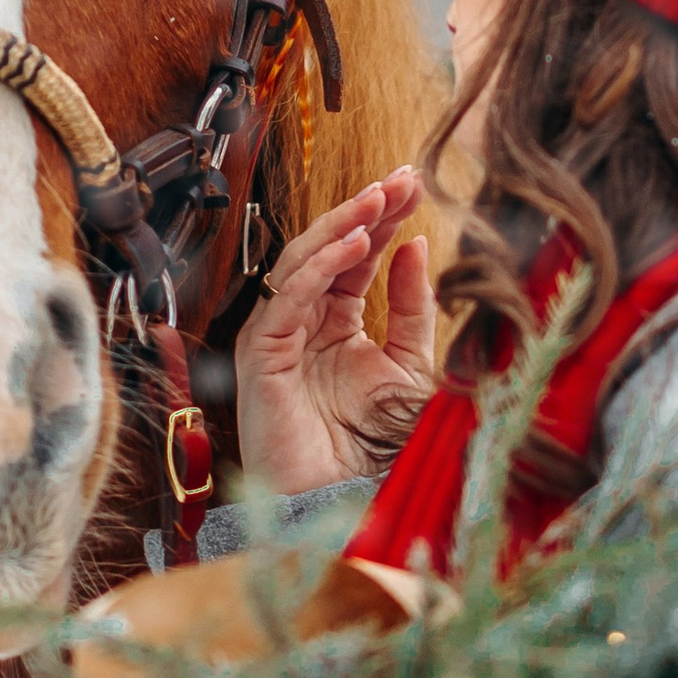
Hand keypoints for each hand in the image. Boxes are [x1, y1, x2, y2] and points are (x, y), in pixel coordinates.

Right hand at [234, 169, 435, 492]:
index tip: (413, 184)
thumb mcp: (410, 365)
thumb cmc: (371, 444)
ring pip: (301, 264)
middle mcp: (303, 322)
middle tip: (399, 179)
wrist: (342, 498)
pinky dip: (319, 268)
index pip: (356, 257)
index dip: (382, 219)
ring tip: (380, 200)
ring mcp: (278, 336)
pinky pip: (285, 300)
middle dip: (363, 210)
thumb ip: (413, 308)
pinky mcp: (260, 355)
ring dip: (341, 227)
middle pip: (328, 250)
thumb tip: (416, 246)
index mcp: (335, 322)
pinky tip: (354, 245)